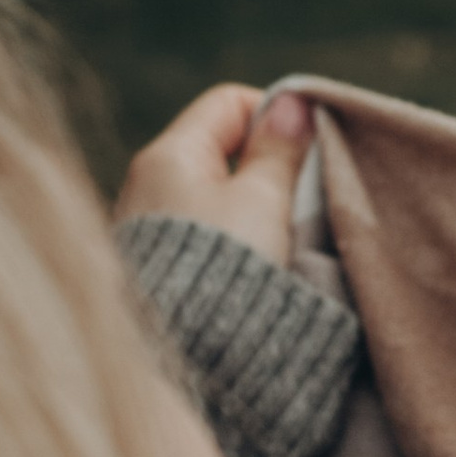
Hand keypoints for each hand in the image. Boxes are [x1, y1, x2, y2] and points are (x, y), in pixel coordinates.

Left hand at [115, 83, 312, 270]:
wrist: (184, 355)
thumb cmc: (224, 270)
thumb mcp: (264, 200)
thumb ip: (279, 150)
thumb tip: (293, 102)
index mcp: (168, 155)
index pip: (229, 104)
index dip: (276, 116)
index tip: (309, 148)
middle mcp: (146, 184)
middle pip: (220, 150)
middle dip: (267, 166)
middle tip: (301, 195)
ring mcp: (146, 227)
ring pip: (212, 194)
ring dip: (253, 206)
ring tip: (280, 235)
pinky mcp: (152, 267)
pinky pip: (201, 232)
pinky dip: (232, 237)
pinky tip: (253, 263)